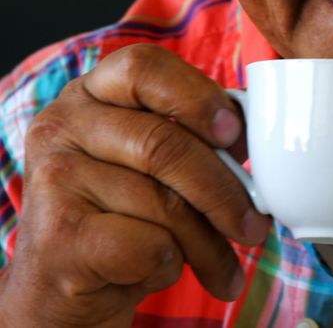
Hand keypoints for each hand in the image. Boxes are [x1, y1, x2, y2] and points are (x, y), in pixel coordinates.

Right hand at [0, 44, 271, 326]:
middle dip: (223, 191)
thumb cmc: (127, 215)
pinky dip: (171, 265)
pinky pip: (148, 244)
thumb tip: (259, 147)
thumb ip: (195, 139)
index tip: (234, 134)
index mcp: (92, 95)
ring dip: (208, 242)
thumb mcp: (156, 165)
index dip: (198, 96)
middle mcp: (62, 127)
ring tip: (224, 263)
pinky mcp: (59, 237)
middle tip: (254, 225)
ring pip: (162, 202)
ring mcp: (53, 179)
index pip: (143, 67)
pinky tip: (163, 271)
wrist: (68, 287)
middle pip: (163, 144)